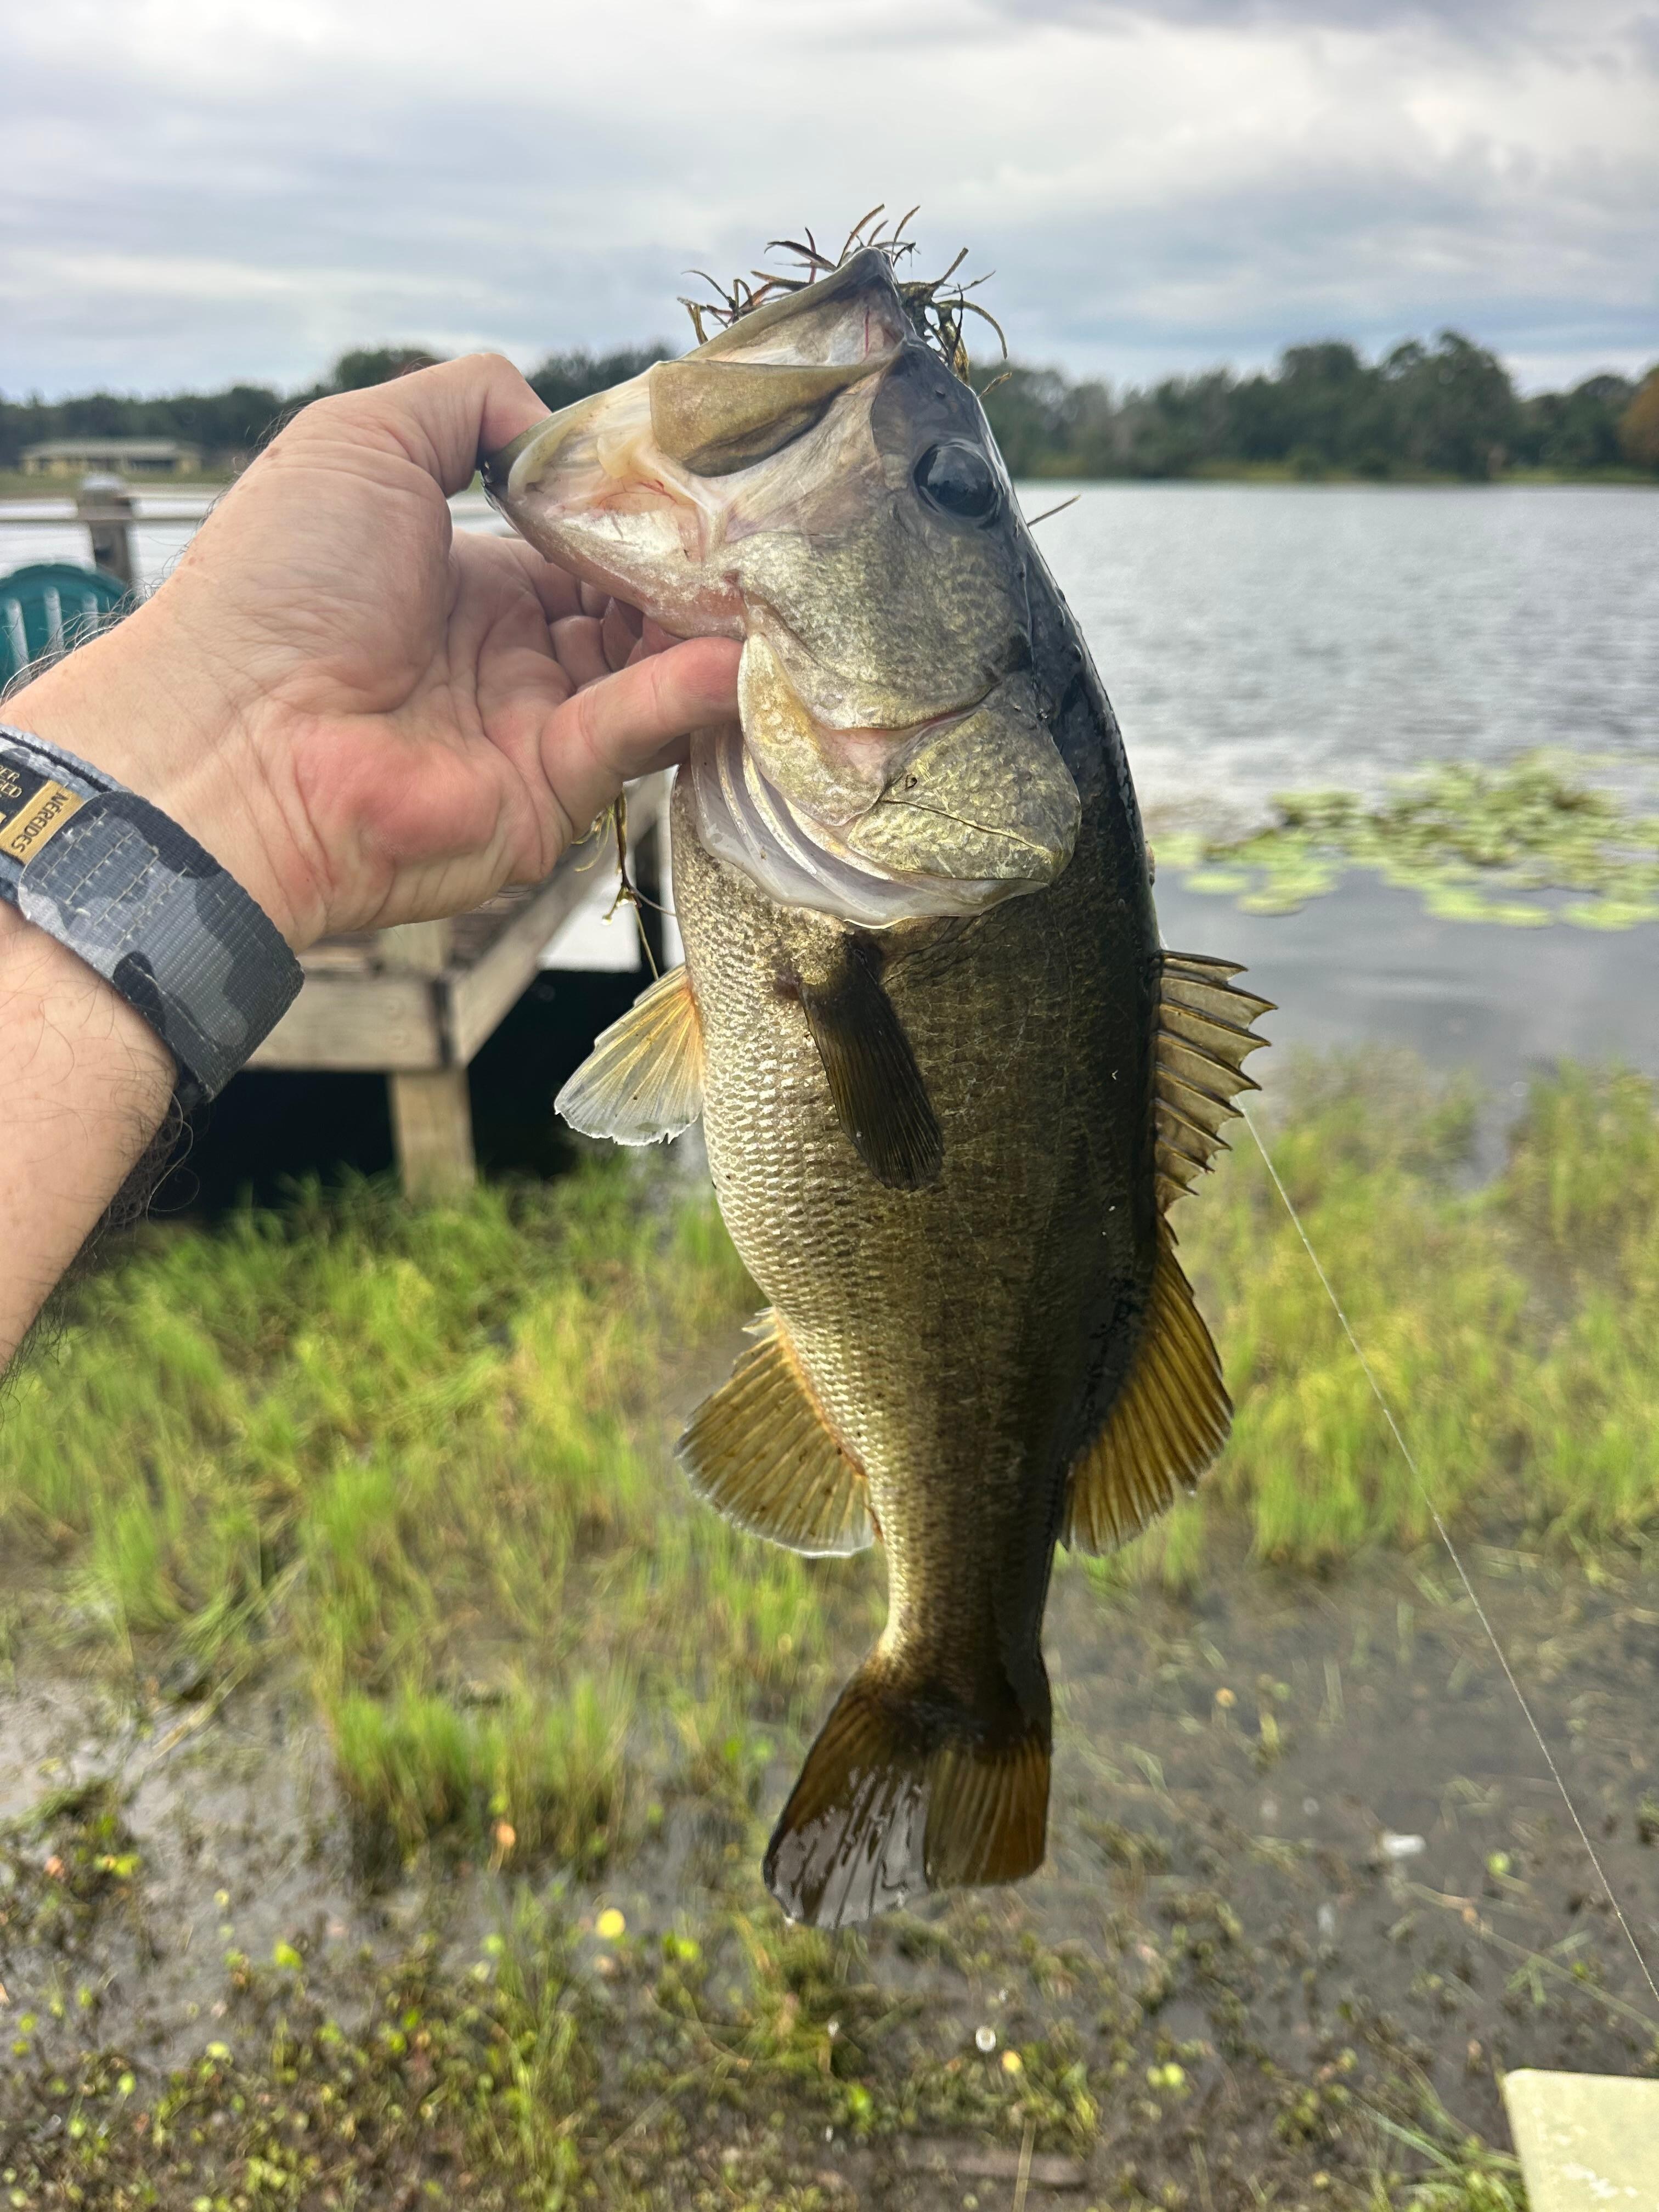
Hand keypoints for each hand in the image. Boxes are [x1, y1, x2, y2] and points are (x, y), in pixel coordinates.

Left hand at [11, 354, 739, 948]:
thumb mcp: (361, 438)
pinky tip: (733, 654)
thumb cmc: (278, 582)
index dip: (642, 516)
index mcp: (465, 579)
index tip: (707, 482)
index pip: (586, 547)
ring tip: (770, 585)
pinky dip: (689, 693)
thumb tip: (562, 433)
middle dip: (695, 573)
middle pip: (634, 612)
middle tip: (762, 535)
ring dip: (710, 629)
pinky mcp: (551, 796)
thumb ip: (468, 406)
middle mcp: (507, 658)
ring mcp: (533, 730)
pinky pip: (635, 734)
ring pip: (653, 674)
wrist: (228, 738)